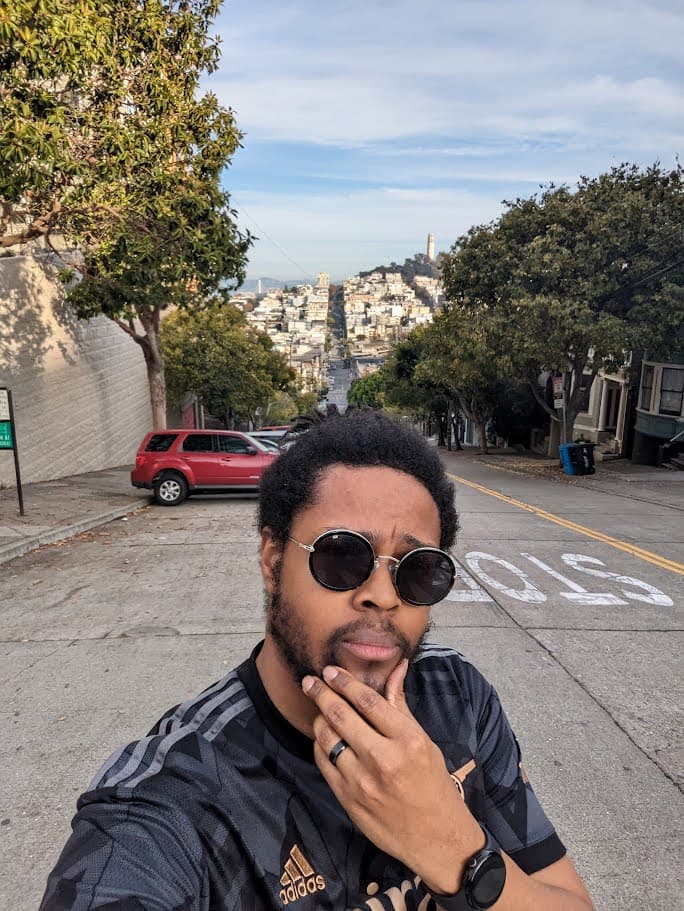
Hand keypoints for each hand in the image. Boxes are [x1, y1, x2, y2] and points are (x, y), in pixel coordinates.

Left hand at [302, 661, 483, 894]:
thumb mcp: (424, 742)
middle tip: (311, 681)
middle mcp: (383, 759)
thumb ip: (401, 705)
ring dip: (319, 718)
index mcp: (407, 741)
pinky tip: (323, 737)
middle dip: (321, 693)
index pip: (368, 701)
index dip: (345, 682)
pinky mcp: (348, 799)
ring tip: (319, 709)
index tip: (331, 670)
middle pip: (341, 715)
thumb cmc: (433, 785)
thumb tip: (397, 667)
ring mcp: (362, 782)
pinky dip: (320, 745)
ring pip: (327, 738)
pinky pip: (324, 763)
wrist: (436, 838)